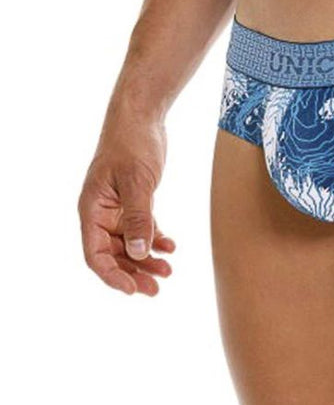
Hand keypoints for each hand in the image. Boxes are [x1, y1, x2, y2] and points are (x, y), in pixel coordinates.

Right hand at [78, 105, 175, 295]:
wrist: (142, 115)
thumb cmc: (133, 143)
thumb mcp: (137, 181)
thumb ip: (139, 218)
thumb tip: (139, 254)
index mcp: (92, 209)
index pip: (95, 254)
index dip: (113, 275)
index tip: (134, 289)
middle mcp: (101, 212)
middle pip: (113, 254)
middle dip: (134, 272)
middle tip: (157, 288)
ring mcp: (116, 206)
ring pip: (129, 243)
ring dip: (146, 258)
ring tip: (168, 271)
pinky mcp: (133, 199)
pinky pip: (141, 227)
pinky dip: (154, 238)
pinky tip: (171, 247)